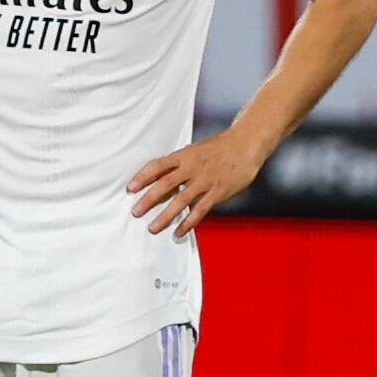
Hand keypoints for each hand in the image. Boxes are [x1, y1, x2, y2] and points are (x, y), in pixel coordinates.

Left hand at [127, 129, 269, 238]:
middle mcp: (192, 168)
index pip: (158, 165)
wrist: (246, 145)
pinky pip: (200, 210)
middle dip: (149, 199)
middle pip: (165, 184)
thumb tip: (161, 174)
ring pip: (181, 201)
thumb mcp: (196, 150)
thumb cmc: (219, 147)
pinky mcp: (218, 192)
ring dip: (165, 216)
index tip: (131, 188)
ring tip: (153, 228)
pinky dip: (188, 222)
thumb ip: (180, 163)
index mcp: (184, 155)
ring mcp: (205, 181)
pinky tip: (178, 232)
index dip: (142, 176)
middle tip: (136, 211)